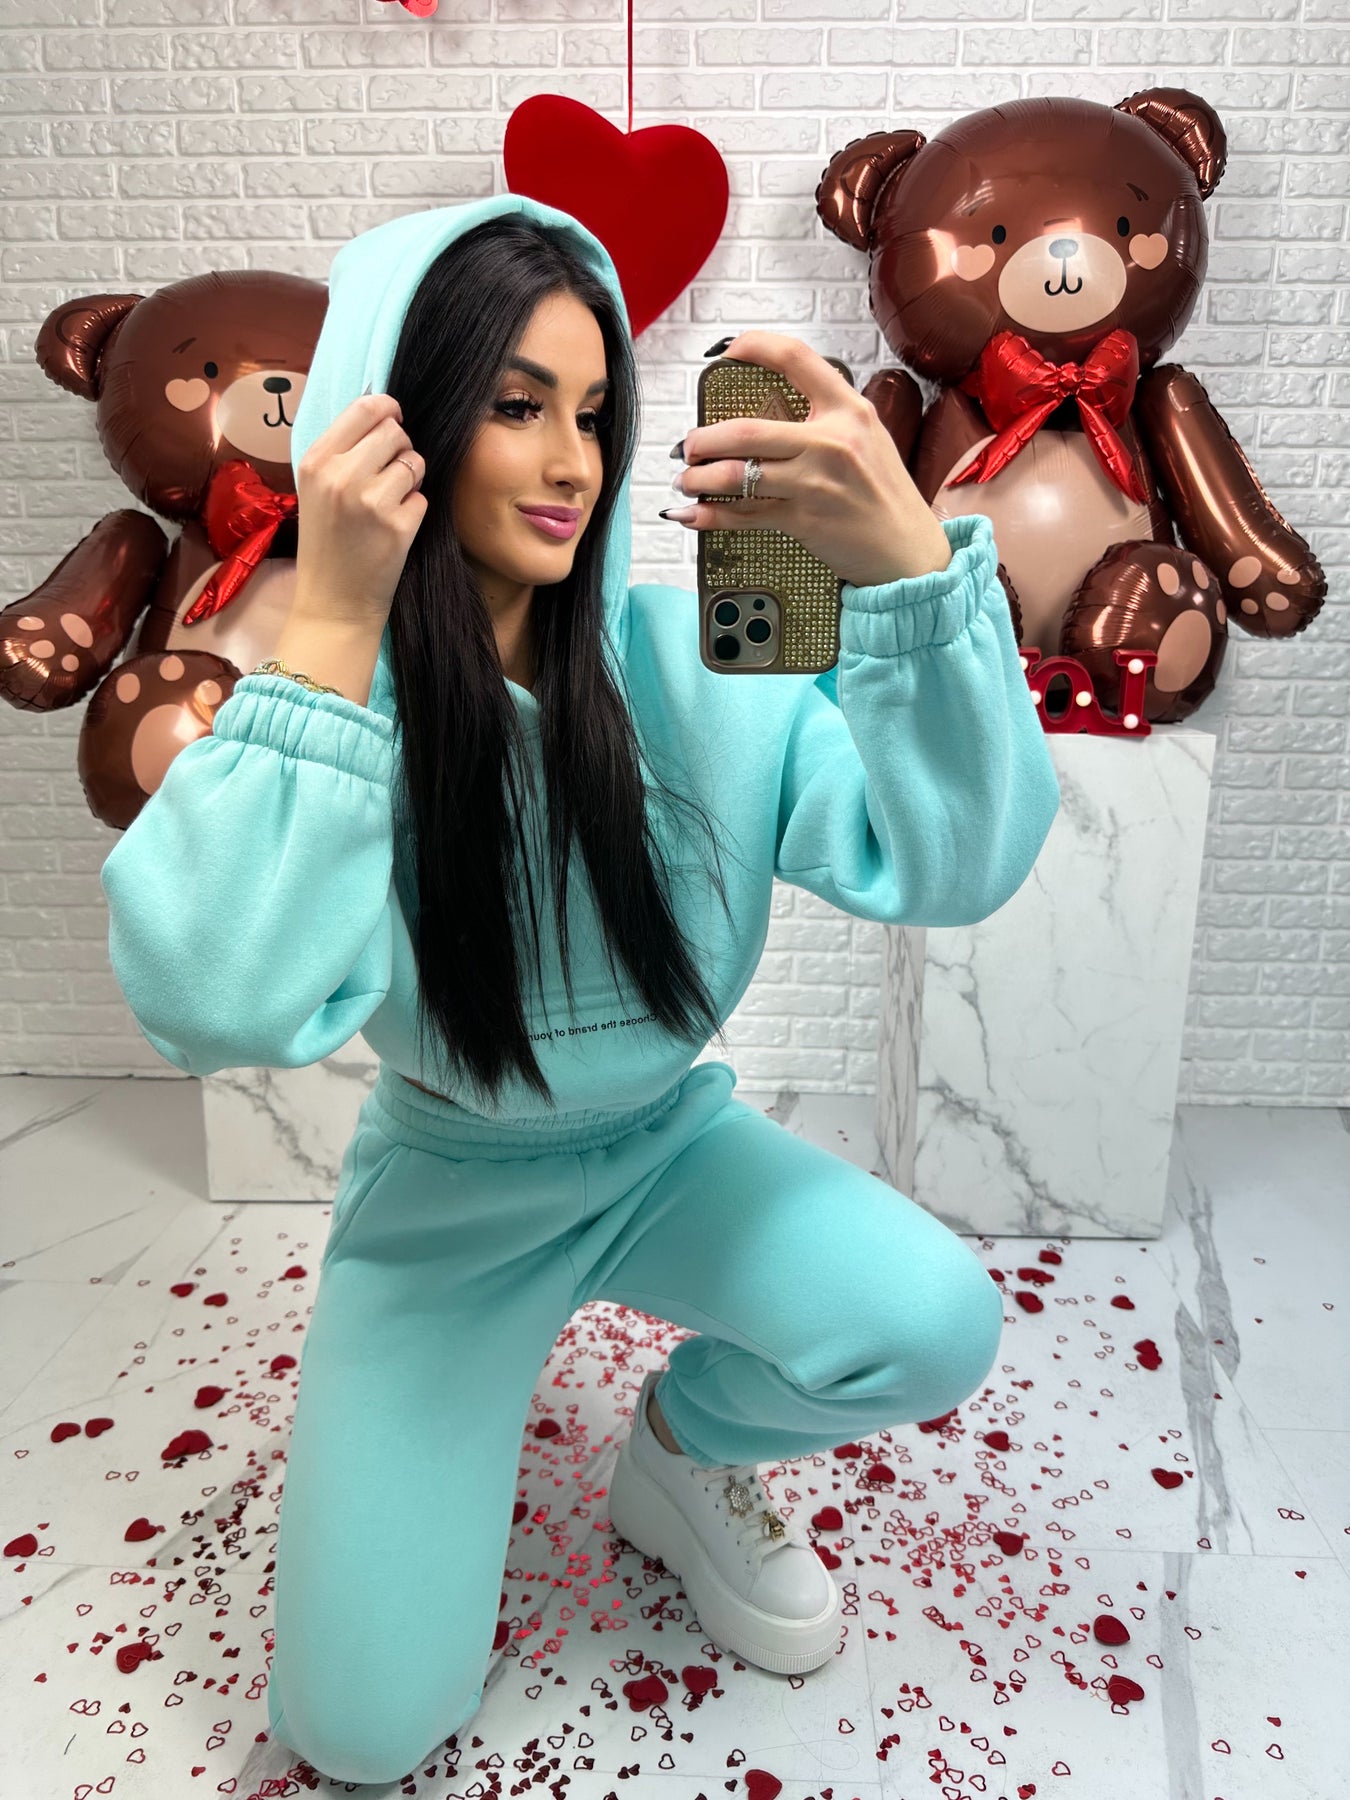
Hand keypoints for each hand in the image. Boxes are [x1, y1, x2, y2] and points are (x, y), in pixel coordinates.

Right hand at [293, 392, 428, 623]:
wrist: (333, 603)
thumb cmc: (327, 543)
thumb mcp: (317, 488)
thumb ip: (343, 451)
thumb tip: (382, 410)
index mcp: (317, 460)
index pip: (366, 407)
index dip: (388, 409)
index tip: (394, 419)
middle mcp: (341, 475)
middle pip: (395, 431)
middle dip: (400, 449)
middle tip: (388, 475)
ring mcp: (370, 500)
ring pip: (414, 462)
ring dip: (411, 479)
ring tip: (389, 503)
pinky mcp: (399, 525)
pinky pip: (423, 497)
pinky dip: (414, 510)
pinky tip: (393, 529)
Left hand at [665, 330, 951, 586]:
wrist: (909, 549)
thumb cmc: (885, 494)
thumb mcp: (867, 438)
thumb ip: (825, 419)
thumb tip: (769, 406)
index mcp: (848, 410)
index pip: (795, 358)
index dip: (752, 346)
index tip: (725, 352)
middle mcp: (830, 441)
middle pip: (745, 430)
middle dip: (703, 440)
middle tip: (690, 446)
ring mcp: (814, 482)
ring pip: (736, 475)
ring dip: (699, 478)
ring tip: (688, 479)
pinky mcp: (802, 519)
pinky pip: (743, 514)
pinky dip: (710, 516)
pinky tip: (692, 514)